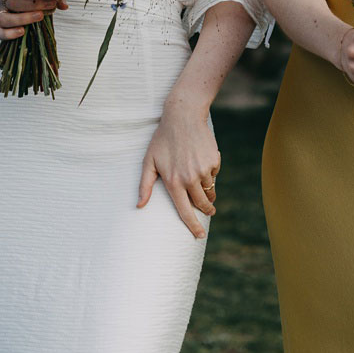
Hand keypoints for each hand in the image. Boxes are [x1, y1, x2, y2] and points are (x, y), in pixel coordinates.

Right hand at [0, 0, 67, 39]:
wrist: (24, 4)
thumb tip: (64, 6)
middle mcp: (6, 1)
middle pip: (12, 2)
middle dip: (32, 5)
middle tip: (49, 6)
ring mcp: (2, 15)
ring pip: (3, 18)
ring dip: (21, 19)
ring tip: (38, 18)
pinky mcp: (1, 28)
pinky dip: (7, 34)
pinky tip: (22, 32)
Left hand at [137, 99, 218, 238]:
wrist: (183, 117)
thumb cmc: (162, 139)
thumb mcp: (149, 161)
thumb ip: (144, 185)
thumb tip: (139, 206)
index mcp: (173, 182)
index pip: (185, 211)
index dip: (193, 226)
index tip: (199, 235)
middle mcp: (190, 178)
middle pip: (202, 204)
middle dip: (206, 210)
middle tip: (209, 211)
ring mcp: (203, 170)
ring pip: (209, 189)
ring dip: (206, 188)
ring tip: (198, 174)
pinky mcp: (214, 161)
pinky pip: (214, 174)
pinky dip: (209, 171)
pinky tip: (200, 158)